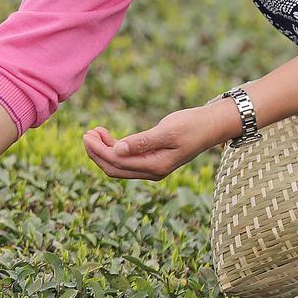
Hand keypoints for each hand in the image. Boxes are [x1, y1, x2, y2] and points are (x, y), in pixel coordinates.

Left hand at [82, 101, 239, 180]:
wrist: (211, 125)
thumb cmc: (191, 125)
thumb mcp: (167, 130)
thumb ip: (142, 142)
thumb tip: (117, 150)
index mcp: (155, 166)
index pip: (118, 163)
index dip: (98, 151)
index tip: (87, 135)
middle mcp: (152, 171)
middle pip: (114, 169)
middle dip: (97, 153)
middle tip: (86, 134)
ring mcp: (152, 167)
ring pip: (119, 166)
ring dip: (104, 151)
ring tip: (94, 132)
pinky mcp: (153, 160)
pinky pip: (127, 160)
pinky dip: (114, 149)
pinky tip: (107, 135)